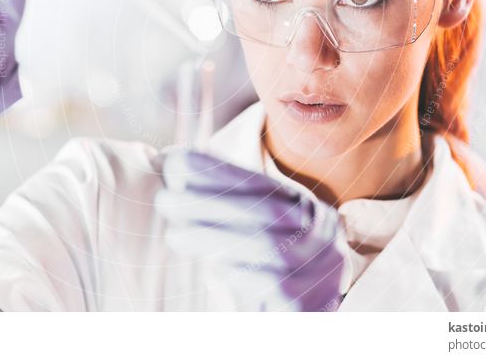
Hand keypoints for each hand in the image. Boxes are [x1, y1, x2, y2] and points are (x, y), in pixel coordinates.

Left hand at [154, 150, 344, 310]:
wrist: (301, 323)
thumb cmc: (266, 276)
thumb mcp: (250, 236)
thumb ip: (223, 204)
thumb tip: (173, 162)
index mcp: (305, 209)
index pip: (262, 184)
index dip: (219, 172)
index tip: (175, 161)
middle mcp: (321, 233)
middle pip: (265, 210)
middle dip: (209, 202)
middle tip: (164, 200)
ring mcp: (320, 267)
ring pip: (266, 245)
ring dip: (213, 236)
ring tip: (174, 235)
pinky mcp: (308, 303)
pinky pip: (274, 283)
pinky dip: (241, 272)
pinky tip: (215, 269)